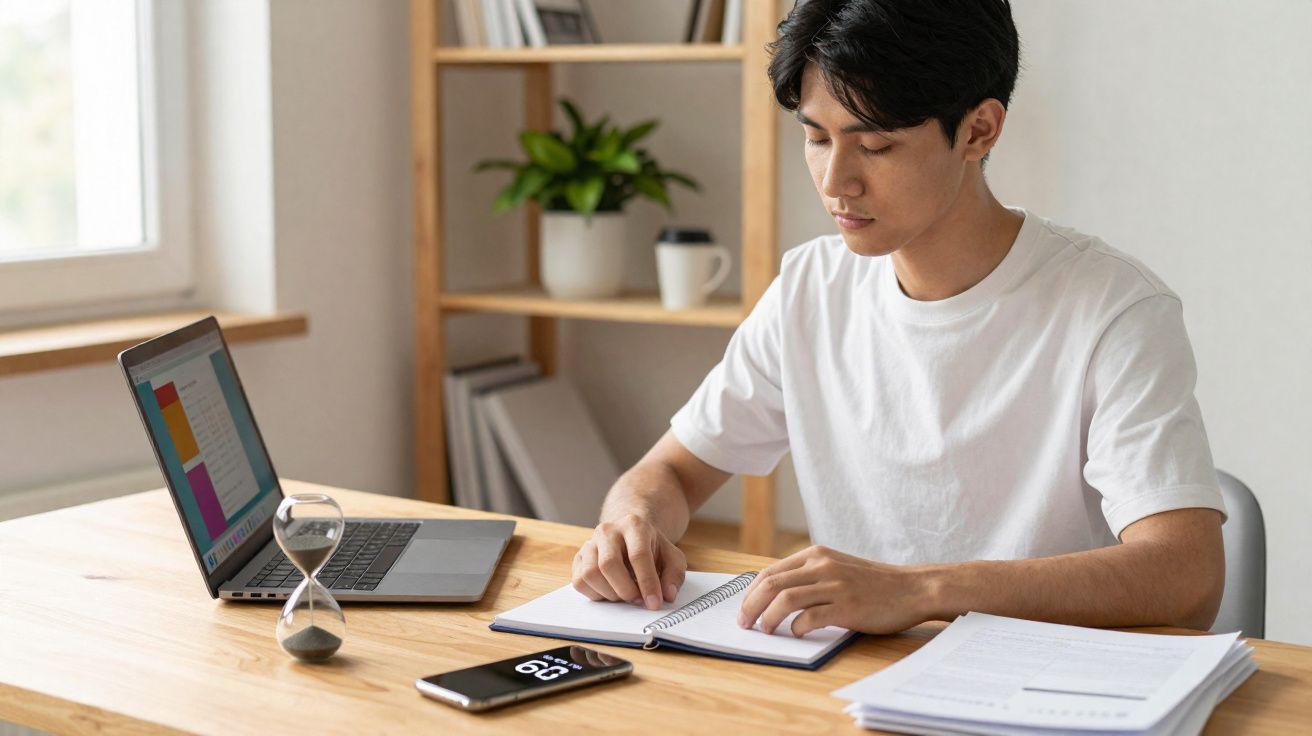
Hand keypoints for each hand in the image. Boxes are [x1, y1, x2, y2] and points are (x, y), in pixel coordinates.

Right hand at [571, 513, 686, 610]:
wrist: (630, 535)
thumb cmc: (652, 548)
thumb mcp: (672, 557)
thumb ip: (674, 575)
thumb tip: (667, 595)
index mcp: (634, 525)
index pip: (638, 555)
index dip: (647, 582)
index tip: (654, 603)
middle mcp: (608, 530)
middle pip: (609, 564)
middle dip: (625, 590)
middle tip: (638, 601)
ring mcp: (590, 543)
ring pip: (590, 573)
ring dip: (609, 593)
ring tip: (625, 594)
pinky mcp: (578, 558)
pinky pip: (579, 581)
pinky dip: (595, 594)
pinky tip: (611, 591)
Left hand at [736, 545, 931, 636]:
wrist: (913, 588)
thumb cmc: (874, 584)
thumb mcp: (838, 568)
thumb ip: (810, 575)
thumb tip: (774, 596)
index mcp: (816, 555)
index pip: (770, 572)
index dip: (750, 593)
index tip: (744, 610)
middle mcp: (823, 565)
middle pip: (772, 584)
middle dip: (751, 606)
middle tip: (744, 624)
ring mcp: (835, 585)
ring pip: (786, 599)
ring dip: (768, 618)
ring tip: (765, 631)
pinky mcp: (848, 606)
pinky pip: (811, 617)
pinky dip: (797, 628)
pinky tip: (797, 633)